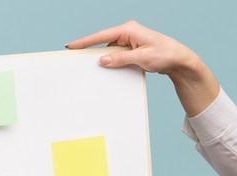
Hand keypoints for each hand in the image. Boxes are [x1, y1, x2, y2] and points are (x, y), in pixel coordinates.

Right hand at [67, 21, 218, 115]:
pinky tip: (109, 69)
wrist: (179, 60)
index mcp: (129, 30)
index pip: (102, 35)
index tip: (71, 46)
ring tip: (94, 68)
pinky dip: (111, 62)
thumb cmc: (166, 54)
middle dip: (90, 51)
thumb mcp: (142, 57)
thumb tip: (102, 60)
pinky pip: (115, 55)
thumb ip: (121, 59)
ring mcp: (128, 40)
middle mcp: (127, 32)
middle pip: (102, 42)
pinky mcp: (130, 49)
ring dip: (104, 60)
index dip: (84, 41)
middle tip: (75, 58)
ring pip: (108, 50)